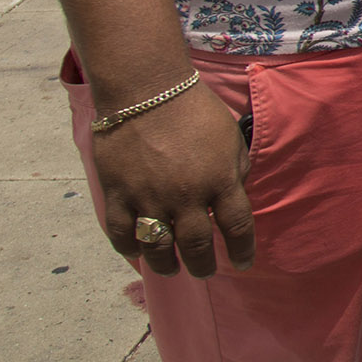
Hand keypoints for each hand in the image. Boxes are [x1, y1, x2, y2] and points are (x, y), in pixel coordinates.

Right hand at [92, 79, 252, 277]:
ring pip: (159, 248)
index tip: (243, 264)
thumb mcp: (230, 138)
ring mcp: (150, 198)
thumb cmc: (194, 109)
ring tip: (172, 269)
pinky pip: (122, 234)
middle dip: (203, 266)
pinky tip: (139, 252)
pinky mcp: (118, 194)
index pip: (237, 228)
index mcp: (220, 181)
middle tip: (204, 271)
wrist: (146, 89)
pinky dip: (130, 248)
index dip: (242, 251)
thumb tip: (233, 198)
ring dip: (167, 265)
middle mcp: (186, 196)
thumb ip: (235, 171)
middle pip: (196, 246)